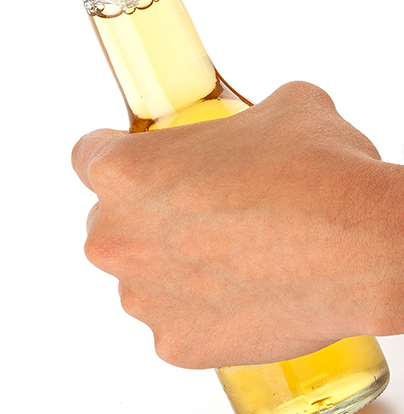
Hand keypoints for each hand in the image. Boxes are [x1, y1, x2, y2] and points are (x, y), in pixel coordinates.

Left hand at [71, 82, 402, 367]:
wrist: (364, 246)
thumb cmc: (314, 169)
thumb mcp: (274, 108)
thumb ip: (237, 113)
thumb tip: (257, 122)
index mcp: (119, 170)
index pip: (88, 156)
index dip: (118, 154)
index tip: (145, 164)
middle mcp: (113, 235)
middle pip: (110, 220)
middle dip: (145, 215)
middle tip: (199, 212)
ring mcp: (142, 296)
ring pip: (139, 275)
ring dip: (168, 267)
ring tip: (229, 256)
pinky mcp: (175, 345)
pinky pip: (174, 323)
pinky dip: (199, 315)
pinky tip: (241, 295)